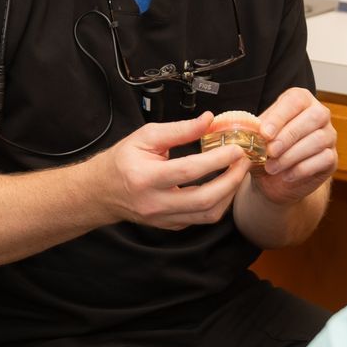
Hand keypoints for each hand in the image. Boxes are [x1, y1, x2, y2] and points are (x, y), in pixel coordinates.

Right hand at [93, 113, 251, 229]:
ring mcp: (164, 219)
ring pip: (207, 215)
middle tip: (244, 161)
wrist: (102, 191)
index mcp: (146, 178)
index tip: (235, 148)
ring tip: (237, 173)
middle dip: (231, 180)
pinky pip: (201, 219)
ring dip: (229, 194)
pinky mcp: (171, 226)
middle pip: (204, 200)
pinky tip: (223, 185)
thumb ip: (180, 130)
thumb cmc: (122, 161)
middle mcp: (155, 203)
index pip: (188, 171)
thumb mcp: (146, 136)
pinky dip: (218, 202)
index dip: (216, 160)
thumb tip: (209, 120)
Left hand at [252, 88, 336, 204]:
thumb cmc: (265, 151)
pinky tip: (286, 175)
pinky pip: (324, 159)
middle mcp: (319, 114)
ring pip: (318, 139)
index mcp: (300, 100)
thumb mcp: (256, 139)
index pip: (295, 100)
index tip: (265, 133)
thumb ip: (255, 131)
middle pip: (313, 117)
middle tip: (270, 151)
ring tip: (271, 167)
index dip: (280, 116)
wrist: (274, 180)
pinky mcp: (332, 158)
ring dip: (292, 155)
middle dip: (289, 135)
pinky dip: (302, 169)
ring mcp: (329, 135)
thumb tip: (250, 129)